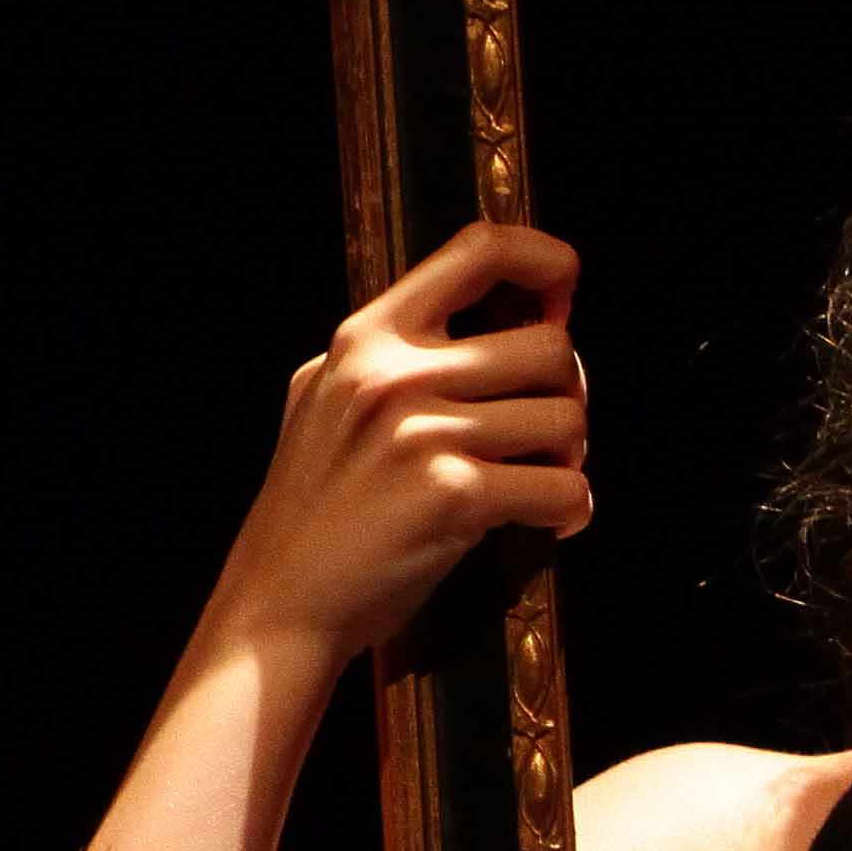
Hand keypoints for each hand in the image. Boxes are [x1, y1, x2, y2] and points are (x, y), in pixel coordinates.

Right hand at [205, 221, 592, 662]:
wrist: (281, 602)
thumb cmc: (316, 508)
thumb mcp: (325, 397)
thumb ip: (392, 353)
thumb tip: (498, 317)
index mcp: (367, 336)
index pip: (479, 248)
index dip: (546, 261)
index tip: (563, 302)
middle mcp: (394, 373)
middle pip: (552, 348)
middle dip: (567, 396)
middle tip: (546, 437)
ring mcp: (422, 432)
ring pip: (568, 420)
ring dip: (570, 459)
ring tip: (535, 484)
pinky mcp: (453, 495)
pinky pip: (565, 488)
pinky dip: (570, 511)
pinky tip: (547, 524)